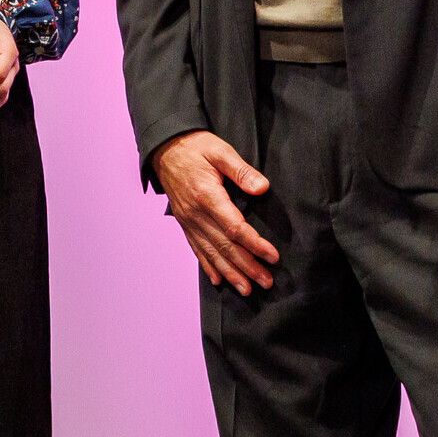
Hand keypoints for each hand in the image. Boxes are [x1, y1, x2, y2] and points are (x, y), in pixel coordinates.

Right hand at [153, 130, 276, 294]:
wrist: (164, 147)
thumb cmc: (195, 147)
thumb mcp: (220, 150)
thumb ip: (241, 171)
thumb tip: (262, 188)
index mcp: (207, 196)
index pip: (234, 227)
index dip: (255, 244)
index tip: (273, 256)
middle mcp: (196, 214)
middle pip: (225, 246)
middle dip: (247, 266)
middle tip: (267, 282)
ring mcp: (188, 221)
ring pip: (211, 252)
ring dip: (230, 273)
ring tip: (247, 289)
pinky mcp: (184, 223)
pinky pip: (196, 248)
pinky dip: (208, 266)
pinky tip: (218, 280)